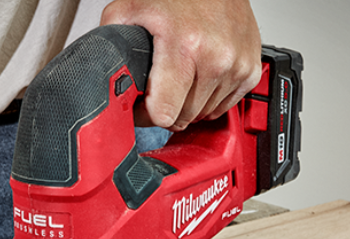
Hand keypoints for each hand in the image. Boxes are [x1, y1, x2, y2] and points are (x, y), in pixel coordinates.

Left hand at [101, 0, 261, 131]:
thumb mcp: (131, 8)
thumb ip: (110, 41)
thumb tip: (100, 72)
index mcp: (184, 46)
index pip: (164, 113)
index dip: (146, 115)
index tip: (141, 106)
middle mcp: (215, 59)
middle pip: (183, 118)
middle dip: (166, 109)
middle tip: (158, 90)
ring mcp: (236, 66)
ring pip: (204, 115)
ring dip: (188, 104)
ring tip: (180, 81)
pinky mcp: (249, 71)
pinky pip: (225, 106)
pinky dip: (210, 99)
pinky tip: (199, 79)